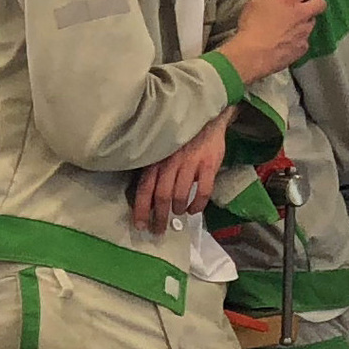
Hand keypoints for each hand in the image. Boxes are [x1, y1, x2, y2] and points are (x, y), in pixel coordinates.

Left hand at [131, 118, 226, 232]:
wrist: (206, 117)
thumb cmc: (180, 138)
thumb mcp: (161, 150)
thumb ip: (155, 170)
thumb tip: (147, 199)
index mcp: (155, 159)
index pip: (144, 188)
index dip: (141, 209)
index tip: (140, 225)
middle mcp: (170, 162)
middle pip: (162, 196)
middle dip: (159, 217)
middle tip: (158, 230)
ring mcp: (190, 162)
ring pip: (181, 195)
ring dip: (178, 210)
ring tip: (178, 213)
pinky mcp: (209, 164)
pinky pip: (203, 191)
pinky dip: (197, 205)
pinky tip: (194, 210)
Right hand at [219, 0, 323, 85]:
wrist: (254, 54)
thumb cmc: (252, 27)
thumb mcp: (253, 4)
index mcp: (289, 0)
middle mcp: (301, 14)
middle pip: (320, 4)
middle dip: (316, 3)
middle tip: (305, 6)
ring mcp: (304, 32)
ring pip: (311, 23)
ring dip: (304, 22)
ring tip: (290, 27)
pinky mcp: (302, 47)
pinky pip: (304, 40)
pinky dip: (298, 40)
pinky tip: (286, 43)